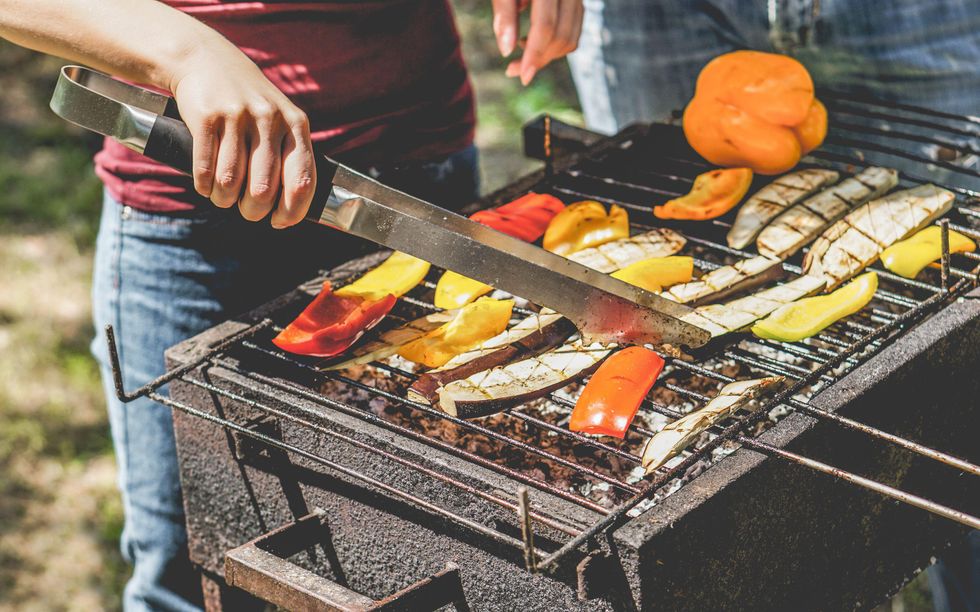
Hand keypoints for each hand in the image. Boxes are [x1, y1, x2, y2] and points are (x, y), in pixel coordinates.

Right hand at [168, 41, 314, 227]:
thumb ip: (290, 156)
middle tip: (247, 210)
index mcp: (295, 124)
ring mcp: (237, 116)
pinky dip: (204, 186)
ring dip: (224, 200)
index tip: (279, 222)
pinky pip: (204, 169)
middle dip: (253, 210)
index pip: (302, 180)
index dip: (292, 211)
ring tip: (223, 197)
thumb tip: (292, 210)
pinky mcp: (206, 116)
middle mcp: (269, 119)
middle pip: (263, 190)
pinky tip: (206, 186)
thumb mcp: (279, 120)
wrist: (205, 59)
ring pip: (231, 183)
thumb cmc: (249, 103)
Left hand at [492, 0, 583, 84]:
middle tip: (513, 71)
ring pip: (571, 36)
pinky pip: (574, 29)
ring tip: (519, 56)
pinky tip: (529, 41)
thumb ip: (504, 14)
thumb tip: (506, 51)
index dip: (534, 54)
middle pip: (562, 35)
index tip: (521, 77)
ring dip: (547, 55)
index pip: (546, 26)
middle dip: (539, 59)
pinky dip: (555, 43)